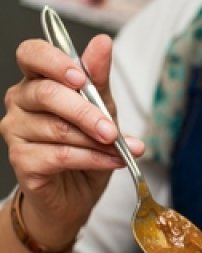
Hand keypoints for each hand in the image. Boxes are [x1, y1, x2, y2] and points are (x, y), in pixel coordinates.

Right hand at [0, 34, 143, 246]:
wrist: (76, 195)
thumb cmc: (88, 148)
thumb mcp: (102, 112)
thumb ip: (100, 81)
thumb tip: (102, 44)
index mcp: (37, 81)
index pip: (32, 54)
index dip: (55, 61)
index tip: (82, 78)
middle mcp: (20, 102)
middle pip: (47, 94)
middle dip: (87, 112)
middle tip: (112, 130)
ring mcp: (16, 131)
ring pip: (58, 129)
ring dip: (96, 142)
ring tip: (121, 150)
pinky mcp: (22, 160)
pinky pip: (60, 155)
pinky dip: (93, 159)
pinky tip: (112, 162)